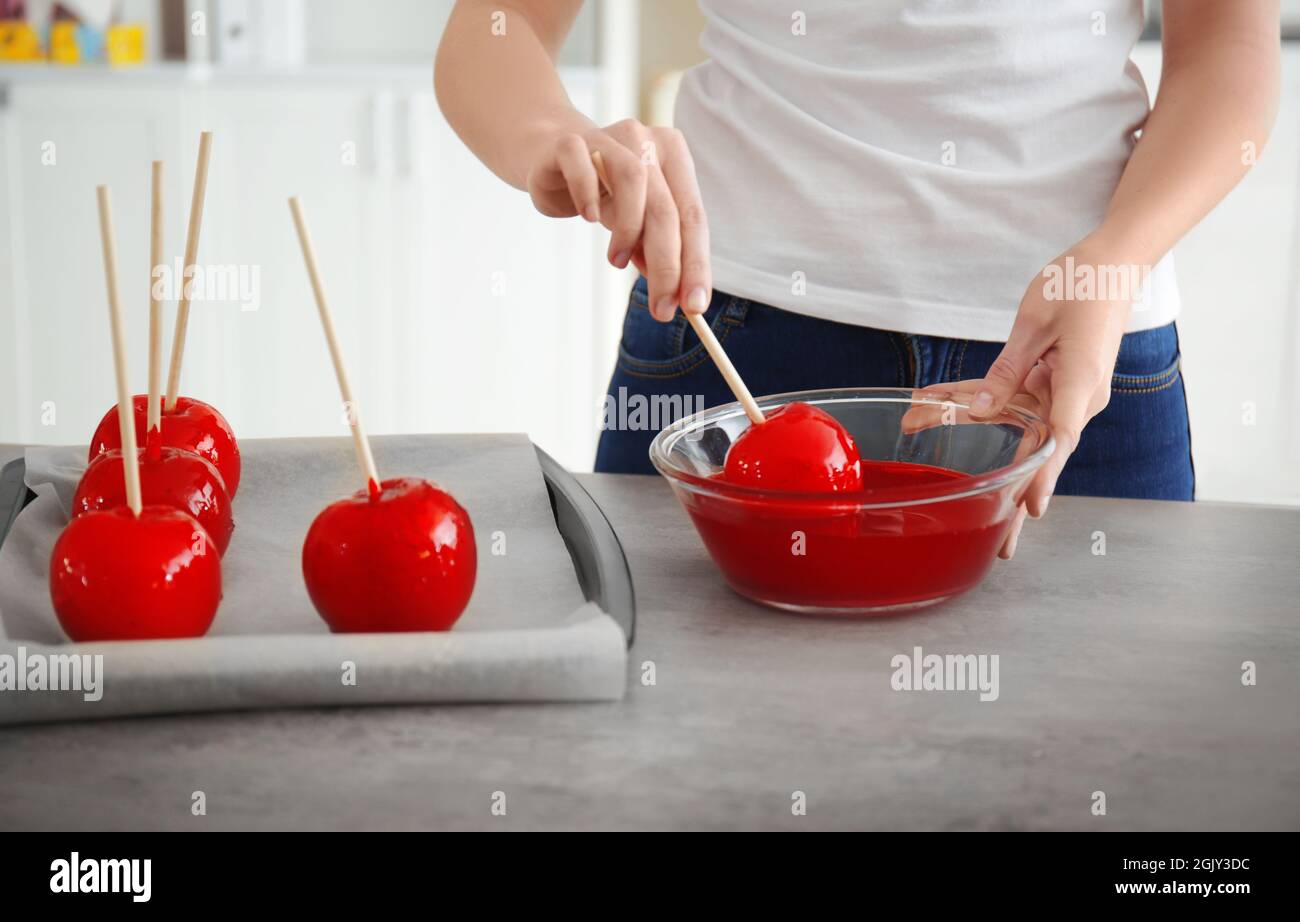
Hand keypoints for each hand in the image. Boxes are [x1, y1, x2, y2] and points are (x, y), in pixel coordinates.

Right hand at [525, 120, 710, 321]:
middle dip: (667, 265)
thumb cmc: (603, 192)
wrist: (550, 155)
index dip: (696, 265)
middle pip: (667, 208)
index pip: (693, 218)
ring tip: (617, 262)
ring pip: (633, 180)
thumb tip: (676, 296)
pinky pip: (582, 166)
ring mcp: (609, 137)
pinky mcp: (570, 143)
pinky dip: (587, 194)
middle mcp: (647, 142)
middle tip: (660, 308)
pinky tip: (590, 218)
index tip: (695, 307)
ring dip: (630, 230)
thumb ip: (654, 250)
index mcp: (674, 158)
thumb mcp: (635, 222)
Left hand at [949, 237, 1135, 557]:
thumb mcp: (1036, 323)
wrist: (1110, 262)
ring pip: (1016, 427)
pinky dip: (973, 402)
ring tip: (944, 468)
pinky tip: (930, 405)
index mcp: (1080, 383)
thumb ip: (1007, 370)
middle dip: (1017, 497)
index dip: (1043, 475)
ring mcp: (1064, 391)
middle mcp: (1076, 396)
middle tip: (1004, 546)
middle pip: (1041, 452)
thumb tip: (981, 411)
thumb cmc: (1080, 284)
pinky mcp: (1051, 380)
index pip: (1060, 437)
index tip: (1031, 507)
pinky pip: (1010, 399)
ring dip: (974, 439)